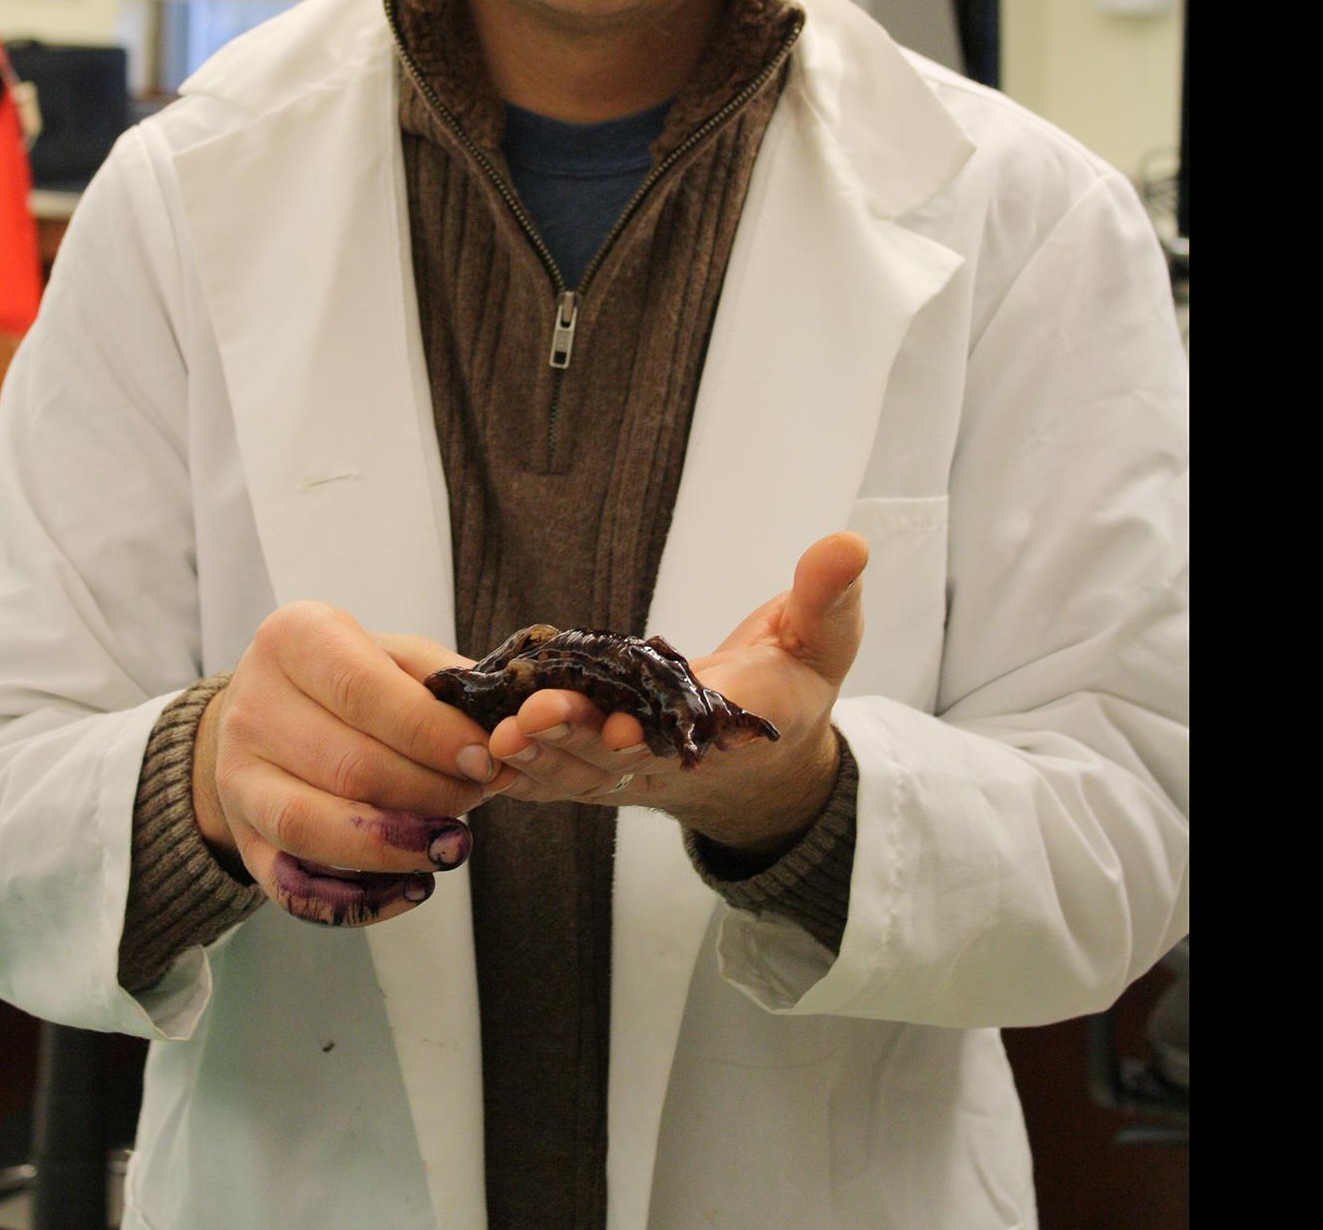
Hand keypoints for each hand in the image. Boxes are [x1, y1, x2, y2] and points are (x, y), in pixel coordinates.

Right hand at [195, 601, 520, 927]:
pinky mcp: (244, 838)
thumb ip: (444, 680)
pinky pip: (294, 887)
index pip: (362, 691)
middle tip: (478, 797)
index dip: (431, 733)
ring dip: (394, 847)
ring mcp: (238, 779)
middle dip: (429, 791)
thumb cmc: (345, 679)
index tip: (484, 759)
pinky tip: (411, 888)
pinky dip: (358, 900)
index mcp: (292, 641)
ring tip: (452, 846)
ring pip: (312, 827)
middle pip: (346, 766)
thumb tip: (504, 722)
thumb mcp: (391, 653)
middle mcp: (252, 708)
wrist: (268, 711)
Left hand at [483, 531, 868, 853]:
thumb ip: (828, 595)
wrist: (763, 763)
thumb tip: (846, 544)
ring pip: (575, 773)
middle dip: (575, 739)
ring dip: (536, 758)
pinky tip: (476, 756)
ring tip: (497, 736)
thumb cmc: (791, 687)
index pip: (687, 732)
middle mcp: (671, 761)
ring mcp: (628, 774)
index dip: (651, 733)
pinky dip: (518, 772)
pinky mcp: (594, 772)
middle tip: (535, 717)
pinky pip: (551, 778)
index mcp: (729, 730)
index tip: (622, 726)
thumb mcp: (824, 639)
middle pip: (616, 757)